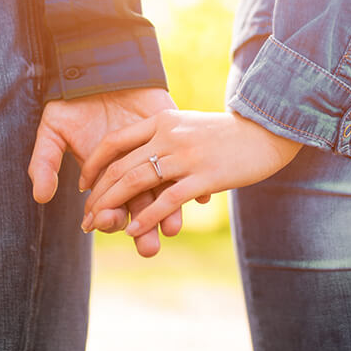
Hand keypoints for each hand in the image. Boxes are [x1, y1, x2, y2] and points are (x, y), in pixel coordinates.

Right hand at [28, 87, 183, 256]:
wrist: (100, 69)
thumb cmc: (74, 103)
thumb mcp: (52, 131)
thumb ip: (44, 163)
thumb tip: (41, 196)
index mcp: (106, 179)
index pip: (109, 209)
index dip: (107, 219)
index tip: (104, 223)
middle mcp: (133, 174)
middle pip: (141, 211)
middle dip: (144, 233)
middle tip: (149, 249)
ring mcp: (155, 158)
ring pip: (165, 194)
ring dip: (171, 214)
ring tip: (173, 228)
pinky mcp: (173, 139)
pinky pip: (187, 164)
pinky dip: (195, 182)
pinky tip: (199, 196)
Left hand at [79, 110, 302, 236]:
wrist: (268, 131)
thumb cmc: (228, 134)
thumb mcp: (190, 126)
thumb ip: (166, 138)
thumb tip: (144, 159)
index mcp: (162, 120)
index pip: (114, 141)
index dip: (94, 165)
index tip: (83, 184)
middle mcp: (169, 135)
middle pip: (120, 166)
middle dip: (97, 194)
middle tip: (85, 216)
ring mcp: (186, 156)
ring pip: (137, 182)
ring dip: (112, 207)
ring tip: (98, 226)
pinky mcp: (204, 177)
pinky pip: (167, 200)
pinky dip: (145, 217)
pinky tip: (131, 230)